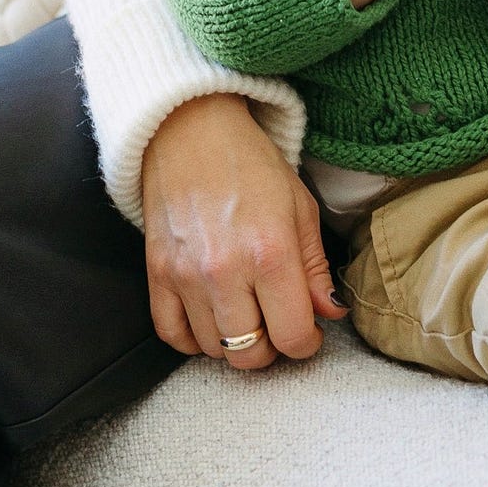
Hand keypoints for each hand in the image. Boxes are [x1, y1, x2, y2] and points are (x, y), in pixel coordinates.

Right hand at [140, 92, 348, 370]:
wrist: (192, 132)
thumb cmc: (252, 165)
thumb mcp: (300, 207)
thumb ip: (316, 267)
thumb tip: (330, 313)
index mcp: (271, 253)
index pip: (293, 336)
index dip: (308, 342)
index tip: (309, 330)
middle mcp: (226, 271)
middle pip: (251, 355)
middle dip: (272, 347)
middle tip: (276, 322)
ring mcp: (186, 276)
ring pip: (215, 349)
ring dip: (235, 340)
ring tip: (246, 311)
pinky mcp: (156, 274)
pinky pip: (172, 336)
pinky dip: (194, 339)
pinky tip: (211, 317)